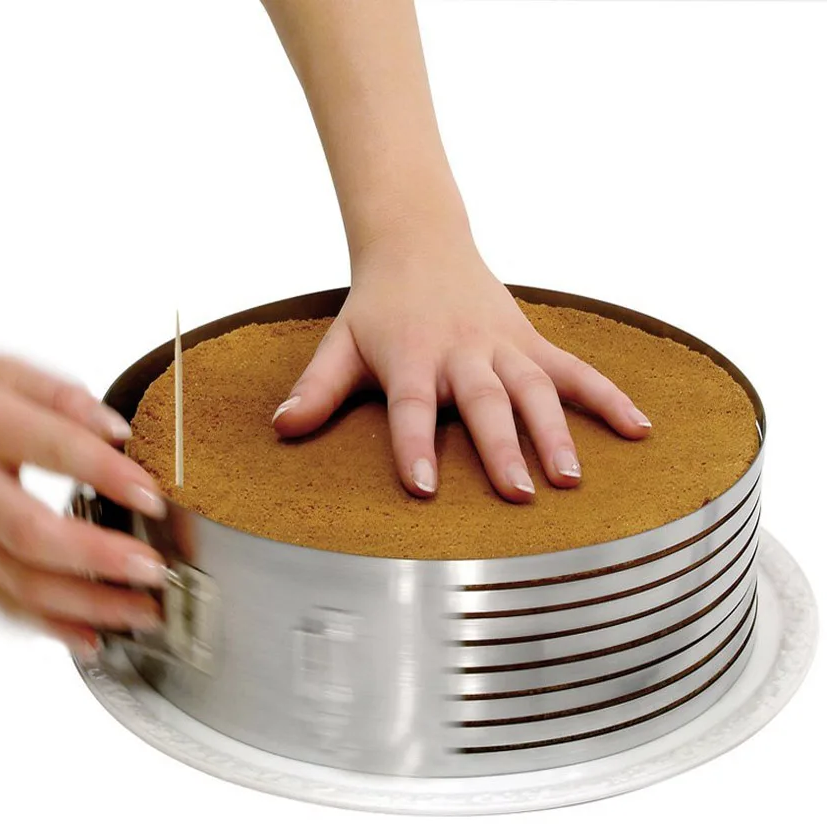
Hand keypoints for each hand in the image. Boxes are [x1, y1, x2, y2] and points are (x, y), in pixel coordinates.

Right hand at [0, 354, 168, 655]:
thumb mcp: (2, 371)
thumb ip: (64, 397)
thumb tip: (120, 431)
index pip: (52, 449)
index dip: (107, 474)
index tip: (153, 495)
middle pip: (32, 533)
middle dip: (99, 557)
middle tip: (154, 568)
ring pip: (23, 584)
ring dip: (89, 605)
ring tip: (144, 611)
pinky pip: (6, 605)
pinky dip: (52, 628)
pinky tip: (96, 638)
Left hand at [272, 226, 651, 498]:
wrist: (419, 244)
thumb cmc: (376, 307)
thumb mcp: (340, 344)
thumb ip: (317, 388)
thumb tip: (280, 429)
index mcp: (411, 356)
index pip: (411, 406)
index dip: (414, 445)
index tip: (421, 487)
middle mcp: (462, 352)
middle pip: (483, 402)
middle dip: (500, 448)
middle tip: (517, 495)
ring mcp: (503, 346)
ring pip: (535, 389)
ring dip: (557, 432)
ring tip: (572, 479)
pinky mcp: (532, 341)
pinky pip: (577, 370)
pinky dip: (609, 396)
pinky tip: (639, 428)